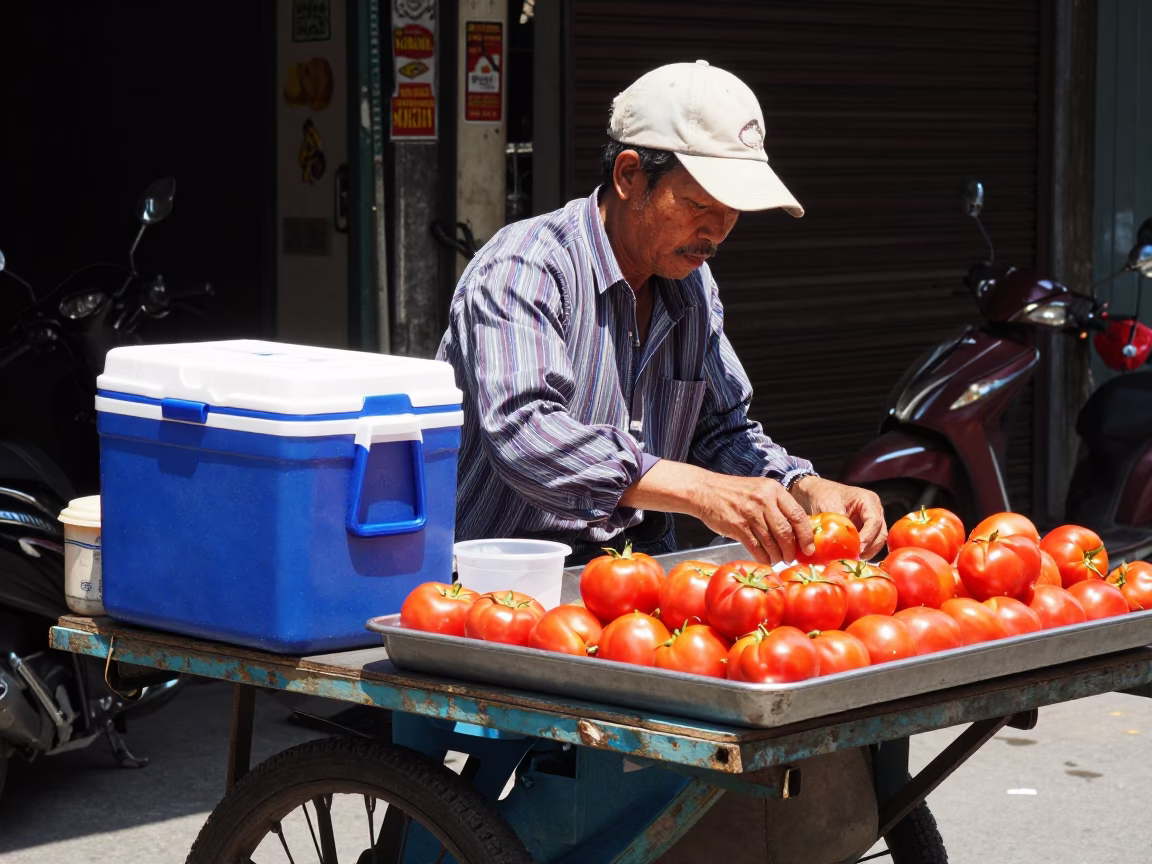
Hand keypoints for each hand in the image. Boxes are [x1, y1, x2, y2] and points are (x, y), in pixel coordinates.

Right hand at [692, 474, 815, 565]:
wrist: (705, 490)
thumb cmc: (734, 492)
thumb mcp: (760, 490)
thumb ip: (777, 506)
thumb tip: (796, 531)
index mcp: (774, 490)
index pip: (797, 515)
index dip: (806, 535)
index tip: (809, 548)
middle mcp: (764, 500)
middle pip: (785, 532)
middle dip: (791, 550)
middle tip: (791, 558)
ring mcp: (750, 513)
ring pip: (771, 542)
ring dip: (777, 556)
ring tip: (778, 560)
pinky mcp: (737, 526)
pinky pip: (756, 547)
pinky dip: (763, 557)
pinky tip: (765, 560)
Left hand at [789, 477, 886, 559]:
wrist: (815, 492)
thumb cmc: (822, 495)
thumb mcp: (829, 508)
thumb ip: (838, 525)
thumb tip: (841, 545)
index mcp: (868, 500)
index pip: (875, 521)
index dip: (868, 537)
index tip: (858, 549)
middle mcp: (874, 510)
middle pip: (880, 533)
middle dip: (869, 547)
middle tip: (855, 558)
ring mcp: (871, 520)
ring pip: (878, 540)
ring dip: (868, 551)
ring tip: (853, 559)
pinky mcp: (866, 528)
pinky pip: (870, 542)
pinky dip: (863, 550)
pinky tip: (852, 557)